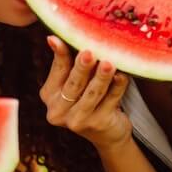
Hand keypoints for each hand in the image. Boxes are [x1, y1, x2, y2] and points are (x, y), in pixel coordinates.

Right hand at [40, 36, 131, 151]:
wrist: (106, 133)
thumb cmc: (87, 100)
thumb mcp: (72, 83)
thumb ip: (66, 62)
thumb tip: (53, 38)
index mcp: (49, 95)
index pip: (57, 70)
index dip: (62, 54)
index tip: (65, 40)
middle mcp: (58, 111)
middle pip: (73, 84)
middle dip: (82, 67)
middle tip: (89, 52)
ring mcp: (78, 121)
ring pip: (92, 93)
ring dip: (102, 77)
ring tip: (109, 63)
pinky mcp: (98, 124)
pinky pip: (110, 101)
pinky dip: (117, 87)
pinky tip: (123, 76)